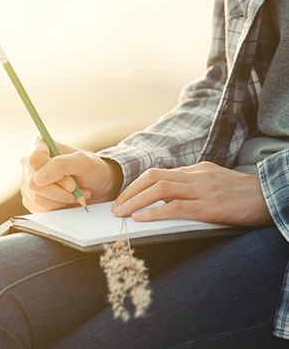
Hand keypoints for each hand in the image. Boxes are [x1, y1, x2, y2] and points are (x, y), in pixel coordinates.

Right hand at [20, 137, 123, 212]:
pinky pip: (39, 209)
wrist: (97, 188)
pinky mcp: (31, 200)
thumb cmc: (92, 170)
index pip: (34, 160)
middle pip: (34, 183)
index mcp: (39, 146)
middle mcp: (29, 164)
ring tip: (75, 194)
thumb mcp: (84, 162)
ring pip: (37, 199)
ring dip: (61, 199)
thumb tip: (37, 179)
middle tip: (75, 188)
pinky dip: (58, 207)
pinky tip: (67, 200)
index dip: (53, 173)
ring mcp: (28, 183)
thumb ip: (60, 165)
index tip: (72, 181)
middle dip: (60, 190)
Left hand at [111, 161, 271, 225]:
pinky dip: (154, 213)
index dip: (136, 186)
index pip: (158, 174)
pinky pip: (176, 208)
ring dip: (135, 202)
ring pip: (159, 190)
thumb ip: (193, 186)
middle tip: (116, 207)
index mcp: (197, 170)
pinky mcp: (210, 207)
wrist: (275, 196)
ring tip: (121, 214)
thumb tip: (167, 197)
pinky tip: (140, 219)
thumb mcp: (216, 183)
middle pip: (153, 178)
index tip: (123, 198)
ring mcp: (203, 190)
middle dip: (130, 192)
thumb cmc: (245, 195)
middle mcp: (197, 176)